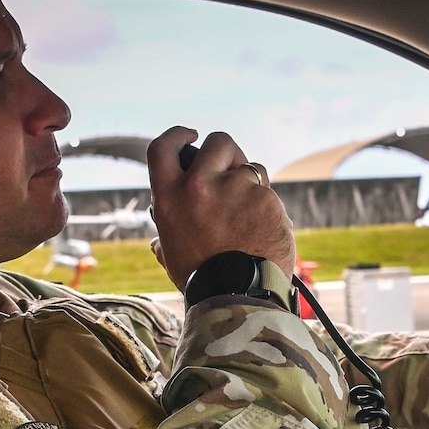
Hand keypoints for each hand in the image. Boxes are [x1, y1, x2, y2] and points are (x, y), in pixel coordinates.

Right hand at [146, 127, 296, 286]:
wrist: (238, 295)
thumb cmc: (202, 280)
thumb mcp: (172, 255)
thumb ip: (166, 238)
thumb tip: (159, 241)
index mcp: (170, 197)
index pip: (163, 148)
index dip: (177, 135)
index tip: (189, 133)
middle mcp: (199, 186)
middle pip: (218, 142)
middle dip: (227, 151)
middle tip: (231, 168)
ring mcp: (236, 189)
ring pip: (251, 168)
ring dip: (252, 183)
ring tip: (249, 216)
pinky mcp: (265, 198)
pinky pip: (269, 194)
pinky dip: (268, 209)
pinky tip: (263, 232)